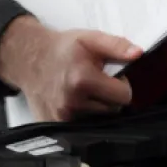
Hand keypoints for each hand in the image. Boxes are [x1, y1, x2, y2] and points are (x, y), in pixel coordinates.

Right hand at [0, 16, 140, 120]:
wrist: (29, 58)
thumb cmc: (62, 49)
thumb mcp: (90, 39)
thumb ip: (116, 46)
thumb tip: (138, 53)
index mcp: (82, 80)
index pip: (124, 96)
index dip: (121, 85)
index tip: (110, 77)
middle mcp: (71, 102)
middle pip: (112, 110)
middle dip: (108, 97)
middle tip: (95, 82)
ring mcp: (61, 117)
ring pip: (98, 121)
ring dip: (96, 108)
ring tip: (83, 91)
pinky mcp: (53, 125)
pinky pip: (81, 128)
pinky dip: (81, 117)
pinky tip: (73, 101)